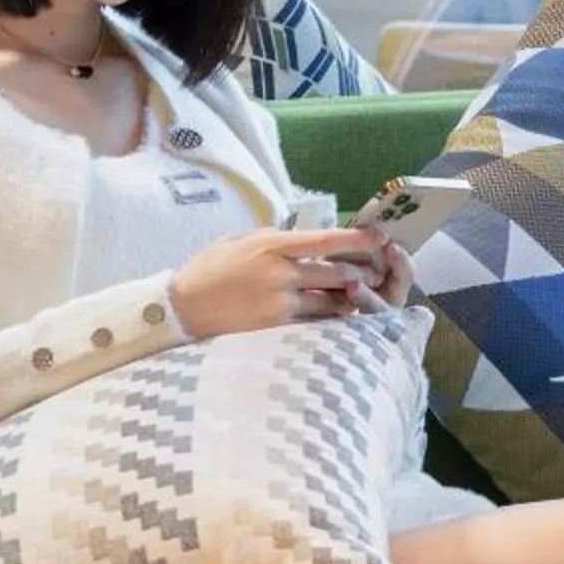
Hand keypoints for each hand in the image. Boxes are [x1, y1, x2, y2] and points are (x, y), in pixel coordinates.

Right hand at [169, 228, 385, 337]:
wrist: (182, 308)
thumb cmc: (207, 271)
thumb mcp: (236, 241)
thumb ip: (269, 237)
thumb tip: (299, 236)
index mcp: (270, 246)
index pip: (326, 239)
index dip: (358, 238)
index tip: (380, 236)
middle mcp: (280, 273)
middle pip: (337, 273)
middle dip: (360, 273)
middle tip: (373, 273)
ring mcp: (280, 303)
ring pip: (332, 301)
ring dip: (348, 299)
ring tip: (358, 297)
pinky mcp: (278, 327)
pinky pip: (316, 324)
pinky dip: (329, 320)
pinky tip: (335, 319)